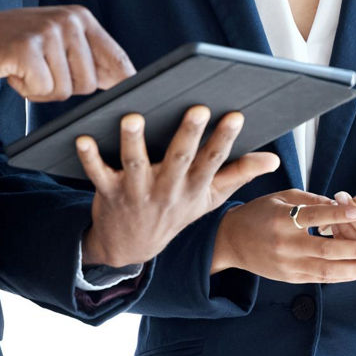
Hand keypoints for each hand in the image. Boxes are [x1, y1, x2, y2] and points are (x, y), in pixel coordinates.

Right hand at [0, 6, 133, 101]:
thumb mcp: (57, 42)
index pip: (116, 58)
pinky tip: (14, 72)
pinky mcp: (27, 48)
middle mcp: (68, 21)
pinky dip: (26, 90)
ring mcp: (47, 32)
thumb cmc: (14, 45)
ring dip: (40, 89)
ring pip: (63, 90)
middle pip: (87, 84)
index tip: (131, 96)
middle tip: (38, 70)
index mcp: (80, 19)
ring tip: (24, 68)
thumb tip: (124, 79)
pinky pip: (42, 89)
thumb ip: (88, 58)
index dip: (124, 82)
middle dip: (61, 87)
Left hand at [79, 107, 280, 268]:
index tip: (236, 115)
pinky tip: (83, 138)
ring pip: (136, 165)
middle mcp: (168, 189)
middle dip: (188, 134)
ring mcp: (138, 192)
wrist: (132, 247)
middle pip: (179, 159)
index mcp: (194, 187)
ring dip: (134, 142)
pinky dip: (89, 157)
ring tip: (133, 117)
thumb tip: (272, 158)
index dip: (225, 139)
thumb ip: (239, 175)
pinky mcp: (109, 192)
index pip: (213, 160)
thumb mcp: (209, 198)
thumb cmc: (175, 211)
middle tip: (196, 108)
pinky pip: (98, 173)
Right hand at [210, 191, 355, 282]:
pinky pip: (321, 278)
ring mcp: (288, 264)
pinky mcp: (291, 277)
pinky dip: (343, 276)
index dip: (336, 215)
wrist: (231, 241)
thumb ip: (310, 199)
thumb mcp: (280, 197)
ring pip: (328, 270)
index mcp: (281, 219)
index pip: (313, 216)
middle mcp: (285, 244)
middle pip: (326, 249)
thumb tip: (340, 204)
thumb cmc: (258, 214)